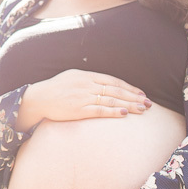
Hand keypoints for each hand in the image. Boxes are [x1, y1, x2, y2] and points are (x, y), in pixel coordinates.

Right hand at [17, 70, 151, 129]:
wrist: (39, 98)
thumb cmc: (55, 89)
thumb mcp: (72, 77)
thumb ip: (89, 79)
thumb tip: (105, 84)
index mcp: (86, 75)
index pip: (113, 81)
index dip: (129, 87)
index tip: (141, 94)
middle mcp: (87, 84)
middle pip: (116, 90)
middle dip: (134, 97)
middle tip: (148, 103)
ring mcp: (83, 97)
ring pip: (112, 100)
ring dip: (129, 105)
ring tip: (142, 110)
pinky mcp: (79, 109)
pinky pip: (100, 110)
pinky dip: (113, 111)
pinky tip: (125, 113)